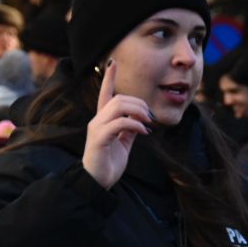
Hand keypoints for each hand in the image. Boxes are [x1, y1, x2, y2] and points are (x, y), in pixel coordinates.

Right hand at [82, 61, 151, 188]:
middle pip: (118, 98)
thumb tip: (141, 121)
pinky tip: (144, 131)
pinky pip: (119, 123)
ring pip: (117, 106)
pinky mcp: (99, 138)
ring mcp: (97, 128)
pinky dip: (135, 124)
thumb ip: (129, 130)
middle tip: (150, 117)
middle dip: (138, 103)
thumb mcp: (123, 144)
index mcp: (103, 121)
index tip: (112, 63)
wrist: (97, 183)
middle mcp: (97, 121)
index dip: (109, 78)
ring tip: (147, 123)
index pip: (105, 94)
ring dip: (137, 111)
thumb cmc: (109, 164)